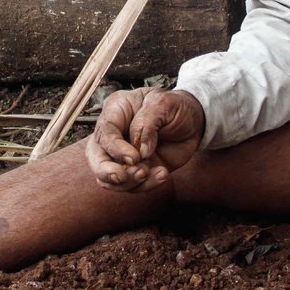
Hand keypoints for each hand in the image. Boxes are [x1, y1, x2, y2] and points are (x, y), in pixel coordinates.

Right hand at [85, 88, 203, 192]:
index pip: (104, 133)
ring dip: (128, 182)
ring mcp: (122, 155)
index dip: (115, 148)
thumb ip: (148, 123)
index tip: (134, 158)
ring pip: (109, 177)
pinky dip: (146, 185)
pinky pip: (132, 186)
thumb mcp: (164, 103)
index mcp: (115, 111)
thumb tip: (140, 151)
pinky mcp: (136, 170)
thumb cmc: (175, 107)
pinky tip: (163, 174)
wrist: (193, 122)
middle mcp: (114, 134)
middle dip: (106, 171)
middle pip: (95, 157)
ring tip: (149, 173)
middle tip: (122, 177)